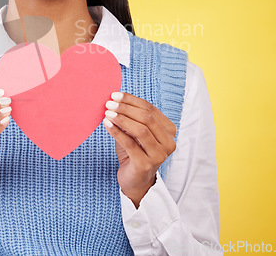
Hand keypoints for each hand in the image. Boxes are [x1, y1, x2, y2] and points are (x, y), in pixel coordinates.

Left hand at [103, 91, 176, 207]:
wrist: (135, 180)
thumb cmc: (134, 151)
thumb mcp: (134, 131)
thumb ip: (131, 116)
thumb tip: (116, 99)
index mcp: (169, 130)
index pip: (151, 109)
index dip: (132, 100)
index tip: (115, 94)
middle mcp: (168, 143)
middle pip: (147, 118)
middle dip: (126, 108)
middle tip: (109, 103)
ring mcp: (159, 155)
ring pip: (141, 130)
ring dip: (122, 119)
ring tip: (107, 113)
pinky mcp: (146, 165)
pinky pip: (130, 144)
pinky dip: (117, 132)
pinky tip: (107, 124)